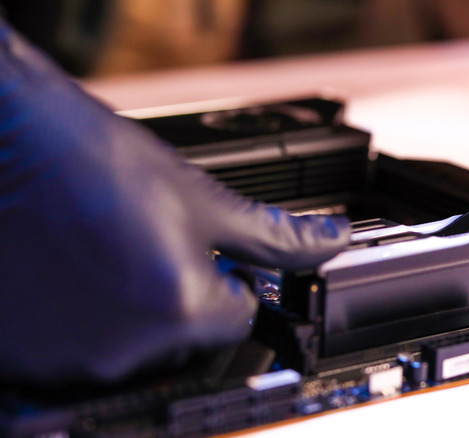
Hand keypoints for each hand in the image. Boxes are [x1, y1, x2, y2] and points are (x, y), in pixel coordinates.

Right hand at [0, 20, 348, 385]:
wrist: (7, 144)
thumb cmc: (94, 163)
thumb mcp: (203, 198)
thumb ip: (277, 235)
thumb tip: (331, 241)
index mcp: (181, 310)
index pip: (239, 317)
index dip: (232, 281)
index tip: (212, 259)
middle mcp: (127, 349)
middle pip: (188, 336)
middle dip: (184, 297)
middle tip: (151, 245)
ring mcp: (70, 359)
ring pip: (133, 345)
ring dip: (132, 311)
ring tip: (108, 254)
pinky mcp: (25, 358)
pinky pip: (78, 351)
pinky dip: (83, 321)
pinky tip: (74, 275)